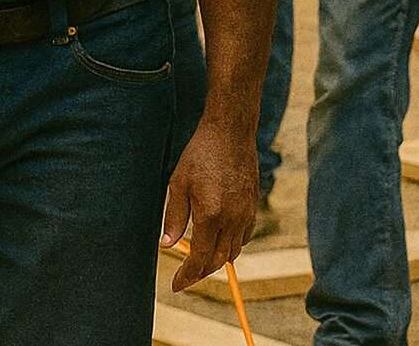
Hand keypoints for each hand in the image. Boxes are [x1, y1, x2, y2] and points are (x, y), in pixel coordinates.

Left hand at [161, 118, 256, 289]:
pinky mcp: (252, 208)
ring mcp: (244, 215)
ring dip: (215, 260)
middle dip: (201, 272)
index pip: (199, 259)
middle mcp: (231, 220)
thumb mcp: (178, 183)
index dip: (187, 276)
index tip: (176, 285)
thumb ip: (173, 217)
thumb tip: (167, 245)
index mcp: (210, 215)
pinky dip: (230, 246)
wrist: (230, 133)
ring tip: (199, 260)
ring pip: (232, 252)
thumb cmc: (200, 154)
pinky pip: (243, 238)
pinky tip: (218, 240)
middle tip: (185, 276)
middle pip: (217, 261)